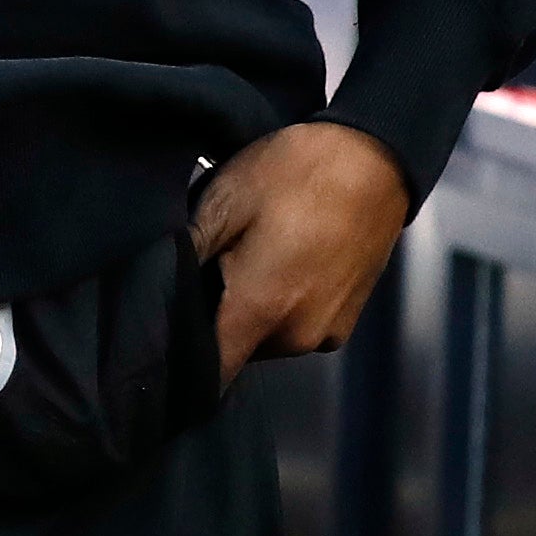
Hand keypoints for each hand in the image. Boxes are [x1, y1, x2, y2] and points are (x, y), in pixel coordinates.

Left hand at [192, 121, 409, 387]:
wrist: (377, 161)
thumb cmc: (296, 174)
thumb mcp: (225, 199)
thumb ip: (186, 253)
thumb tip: (158, 290)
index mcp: (259, 311)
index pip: (210, 375)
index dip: (183, 364)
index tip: (167, 341)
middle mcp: (295, 337)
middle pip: (236, 351)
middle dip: (218, 318)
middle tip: (215, 265)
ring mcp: (325, 333)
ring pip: (267, 339)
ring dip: (253, 311)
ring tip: (254, 256)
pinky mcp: (346, 322)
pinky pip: (297, 327)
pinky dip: (285, 307)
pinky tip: (287, 261)